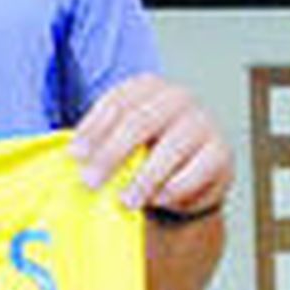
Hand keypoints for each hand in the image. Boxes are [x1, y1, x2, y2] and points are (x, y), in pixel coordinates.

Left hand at [71, 74, 232, 215]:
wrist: (185, 176)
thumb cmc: (143, 153)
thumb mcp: (118, 140)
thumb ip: (98, 143)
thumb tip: (68, 160)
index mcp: (147, 87)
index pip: (117, 102)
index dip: (93, 129)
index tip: (74, 155)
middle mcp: (178, 98)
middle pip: (140, 122)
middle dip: (112, 154)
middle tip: (90, 181)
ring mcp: (203, 122)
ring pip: (171, 148)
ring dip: (143, 178)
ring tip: (125, 201)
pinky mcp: (221, 151)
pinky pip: (196, 170)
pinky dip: (173, 187)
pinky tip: (157, 199)